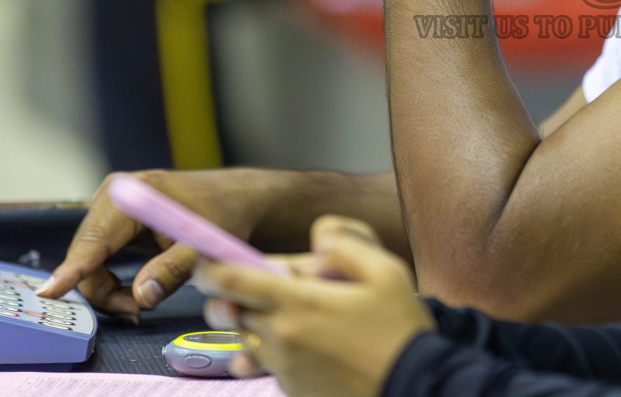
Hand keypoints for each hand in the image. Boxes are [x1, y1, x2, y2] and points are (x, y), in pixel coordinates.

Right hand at [37, 169, 273, 317]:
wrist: (231, 198)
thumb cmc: (220, 216)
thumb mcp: (203, 246)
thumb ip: (172, 271)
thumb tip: (140, 297)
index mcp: (129, 196)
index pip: (94, 241)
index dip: (72, 272)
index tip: (48, 293)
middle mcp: (110, 196)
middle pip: (86, 257)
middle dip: (105, 292)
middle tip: (138, 313)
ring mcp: (107, 207)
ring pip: (89, 262)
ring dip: (108, 289)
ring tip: (142, 304)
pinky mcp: (111, 221)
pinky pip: (97, 258)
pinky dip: (110, 280)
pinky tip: (134, 292)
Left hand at [197, 216, 435, 396]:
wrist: (414, 390)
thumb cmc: (400, 331)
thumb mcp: (386, 271)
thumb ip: (347, 243)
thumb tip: (318, 237)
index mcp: (299, 304)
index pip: (232, 282)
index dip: (211, 268)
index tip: (207, 262)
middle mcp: (281, 337)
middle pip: (229, 312)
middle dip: (232, 295)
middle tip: (255, 285)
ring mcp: (284, 368)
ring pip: (245, 338)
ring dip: (254, 322)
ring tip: (292, 314)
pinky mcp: (291, 389)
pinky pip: (264, 364)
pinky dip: (270, 350)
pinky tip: (302, 343)